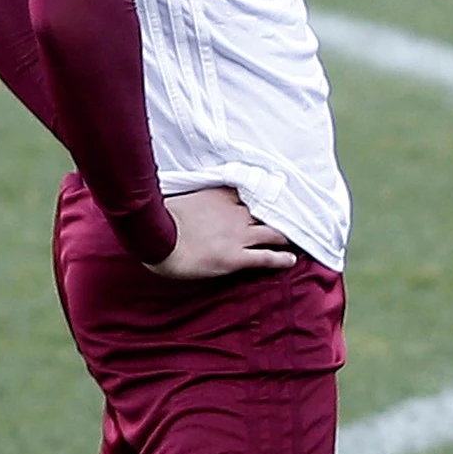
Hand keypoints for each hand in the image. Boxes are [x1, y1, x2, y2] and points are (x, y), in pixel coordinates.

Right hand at [146, 186, 299, 279]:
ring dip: (286, 236)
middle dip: (279, 215)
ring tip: (295, 239)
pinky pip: (266, 257)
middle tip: (292, 218)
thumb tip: (194, 201)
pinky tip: (291, 260)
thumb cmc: (160, 220)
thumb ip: (196, 199)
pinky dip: (282, 259)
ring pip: (273, 233)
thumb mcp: (181, 199)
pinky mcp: (236, 258)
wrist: (157, 240)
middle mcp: (235, 213)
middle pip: (266, 211)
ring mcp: (238, 235)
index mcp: (220, 196)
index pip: (249, 192)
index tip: (271, 196)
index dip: (262, 196)